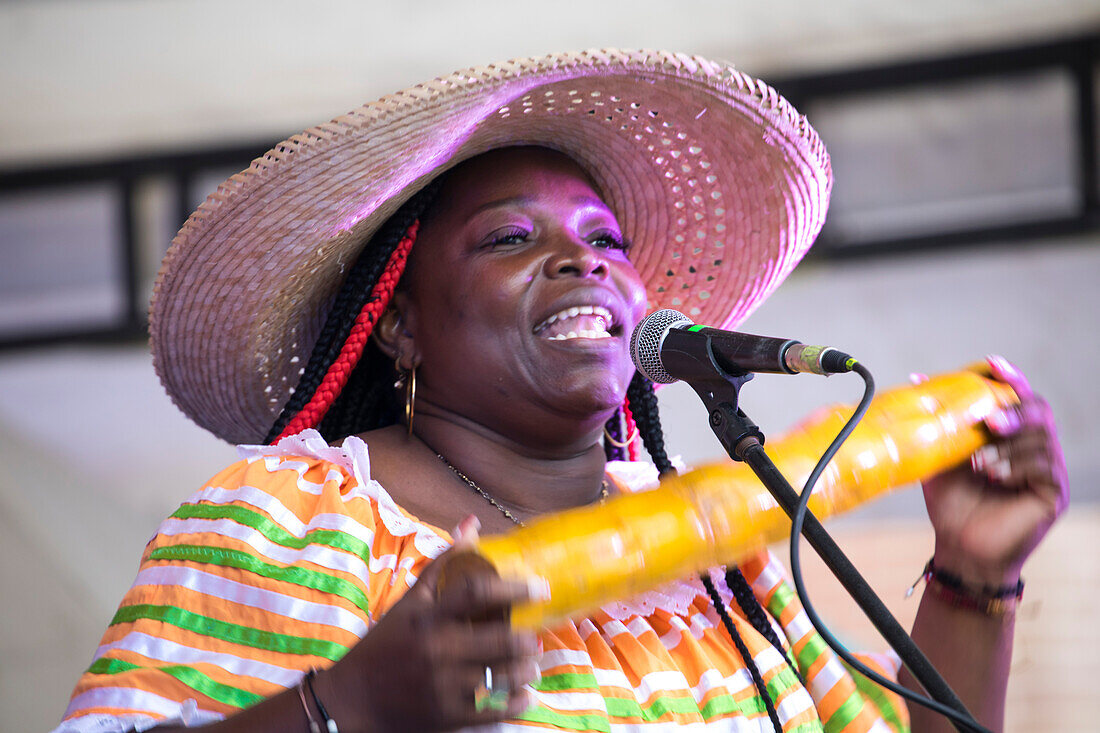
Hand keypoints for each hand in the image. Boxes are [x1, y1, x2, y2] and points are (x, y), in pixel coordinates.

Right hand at [320, 516, 539, 731]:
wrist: (352, 699)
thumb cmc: (386, 644)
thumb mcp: (410, 602)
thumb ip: (444, 563)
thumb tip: (472, 525)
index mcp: (428, 617)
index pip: (477, 593)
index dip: (514, 588)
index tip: (541, 587)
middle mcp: (437, 649)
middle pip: (499, 639)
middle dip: (527, 639)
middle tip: (538, 636)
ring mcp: (443, 685)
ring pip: (501, 677)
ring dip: (526, 670)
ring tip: (534, 665)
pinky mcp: (446, 716)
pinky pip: (492, 710)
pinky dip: (515, 703)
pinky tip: (525, 694)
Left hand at [919, 356, 1068, 585]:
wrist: (958, 547)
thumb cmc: (952, 503)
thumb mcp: (941, 456)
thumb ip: (937, 422)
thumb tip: (919, 380)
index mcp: (1011, 436)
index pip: (1018, 398)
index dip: (1009, 378)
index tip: (992, 363)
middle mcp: (1034, 449)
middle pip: (1039, 411)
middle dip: (1014, 410)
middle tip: (989, 420)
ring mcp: (1047, 472)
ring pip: (1042, 438)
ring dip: (1008, 445)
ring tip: (979, 463)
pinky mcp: (1054, 494)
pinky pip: (1045, 468)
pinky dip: (1018, 467)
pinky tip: (995, 477)